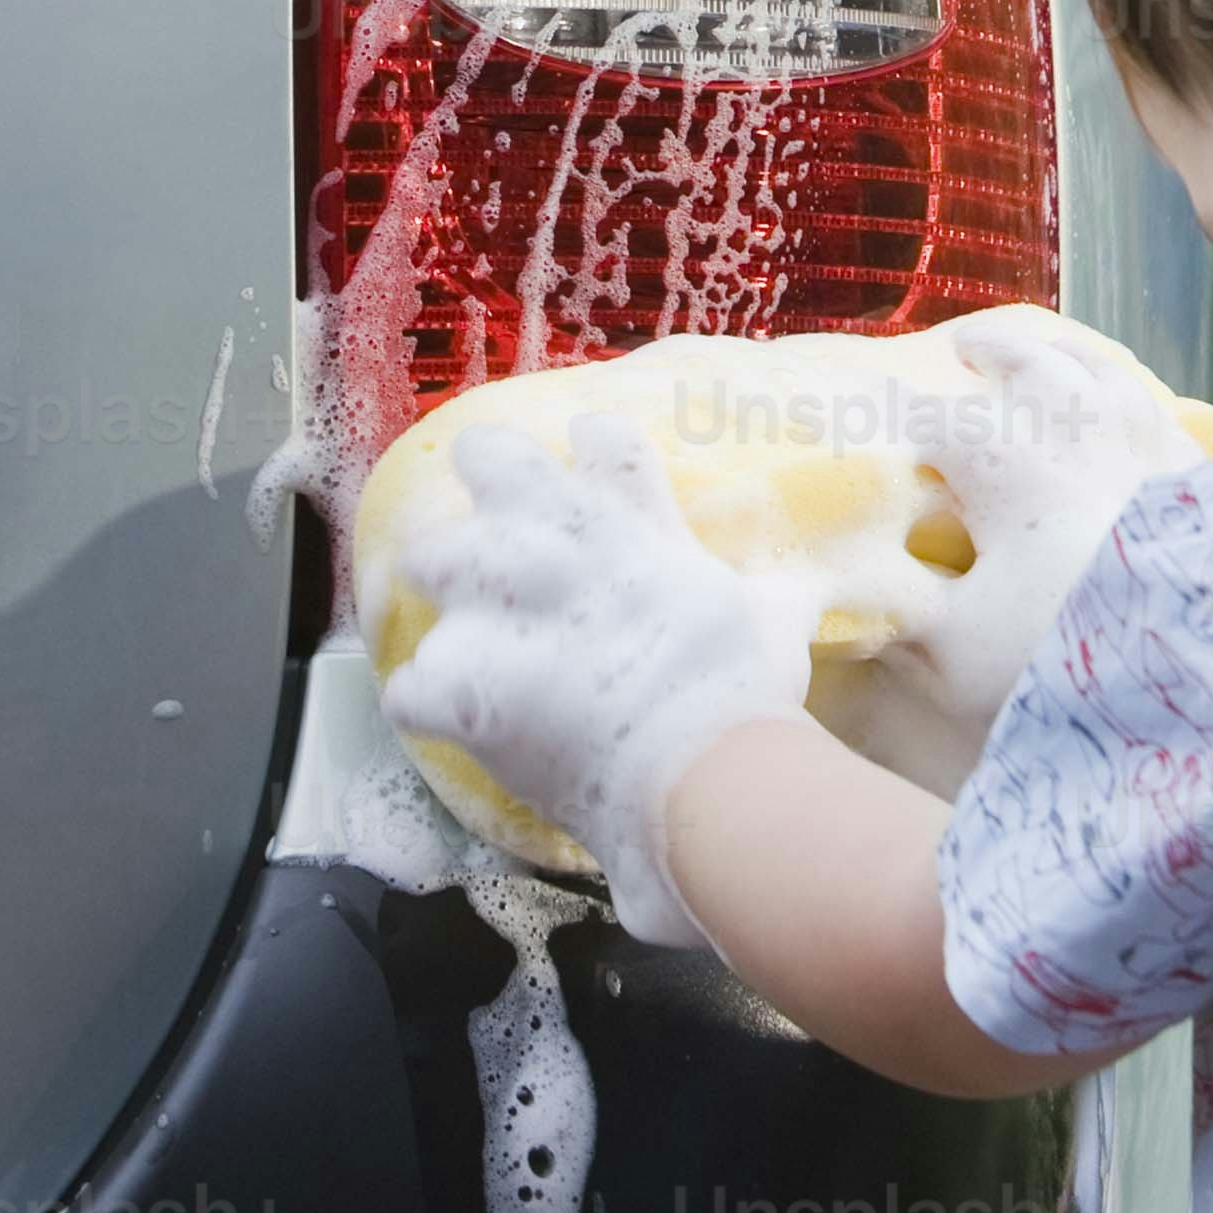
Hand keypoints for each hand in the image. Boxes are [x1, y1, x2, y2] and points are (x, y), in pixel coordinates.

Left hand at [380, 404, 811, 946]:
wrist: (698, 771)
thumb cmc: (743, 693)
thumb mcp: (774, 623)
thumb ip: (772, 599)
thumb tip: (804, 591)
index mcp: (632, 521)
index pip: (600, 440)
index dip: (592, 451)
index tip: (590, 464)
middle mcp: (553, 542)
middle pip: (489, 460)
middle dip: (484, 480)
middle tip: (496, 527)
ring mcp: (496, 606)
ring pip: (425, 557)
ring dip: (442, 592)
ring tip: (460, 632)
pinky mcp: (458, 683)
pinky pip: (408, 684)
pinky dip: (428, 707)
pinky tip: (449, 725)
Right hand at [838, 307, 1200, 797]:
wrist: (1204, 655)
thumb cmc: (1062, 651)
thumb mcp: (956, 655)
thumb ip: (903, 621)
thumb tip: (858, 599)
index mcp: (1002, 455)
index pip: (930, 420)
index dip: (890, 416)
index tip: (858, 411)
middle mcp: (1074, 423)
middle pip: (1027, 361)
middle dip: (990, 349)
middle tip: (964, 348)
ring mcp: (1144, 436)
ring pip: (1098, 367)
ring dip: (1062, 354)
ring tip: (1045, 353)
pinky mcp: (1197, 467)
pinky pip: (1154, 405)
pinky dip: (1128, 393)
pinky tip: (1129, 408)